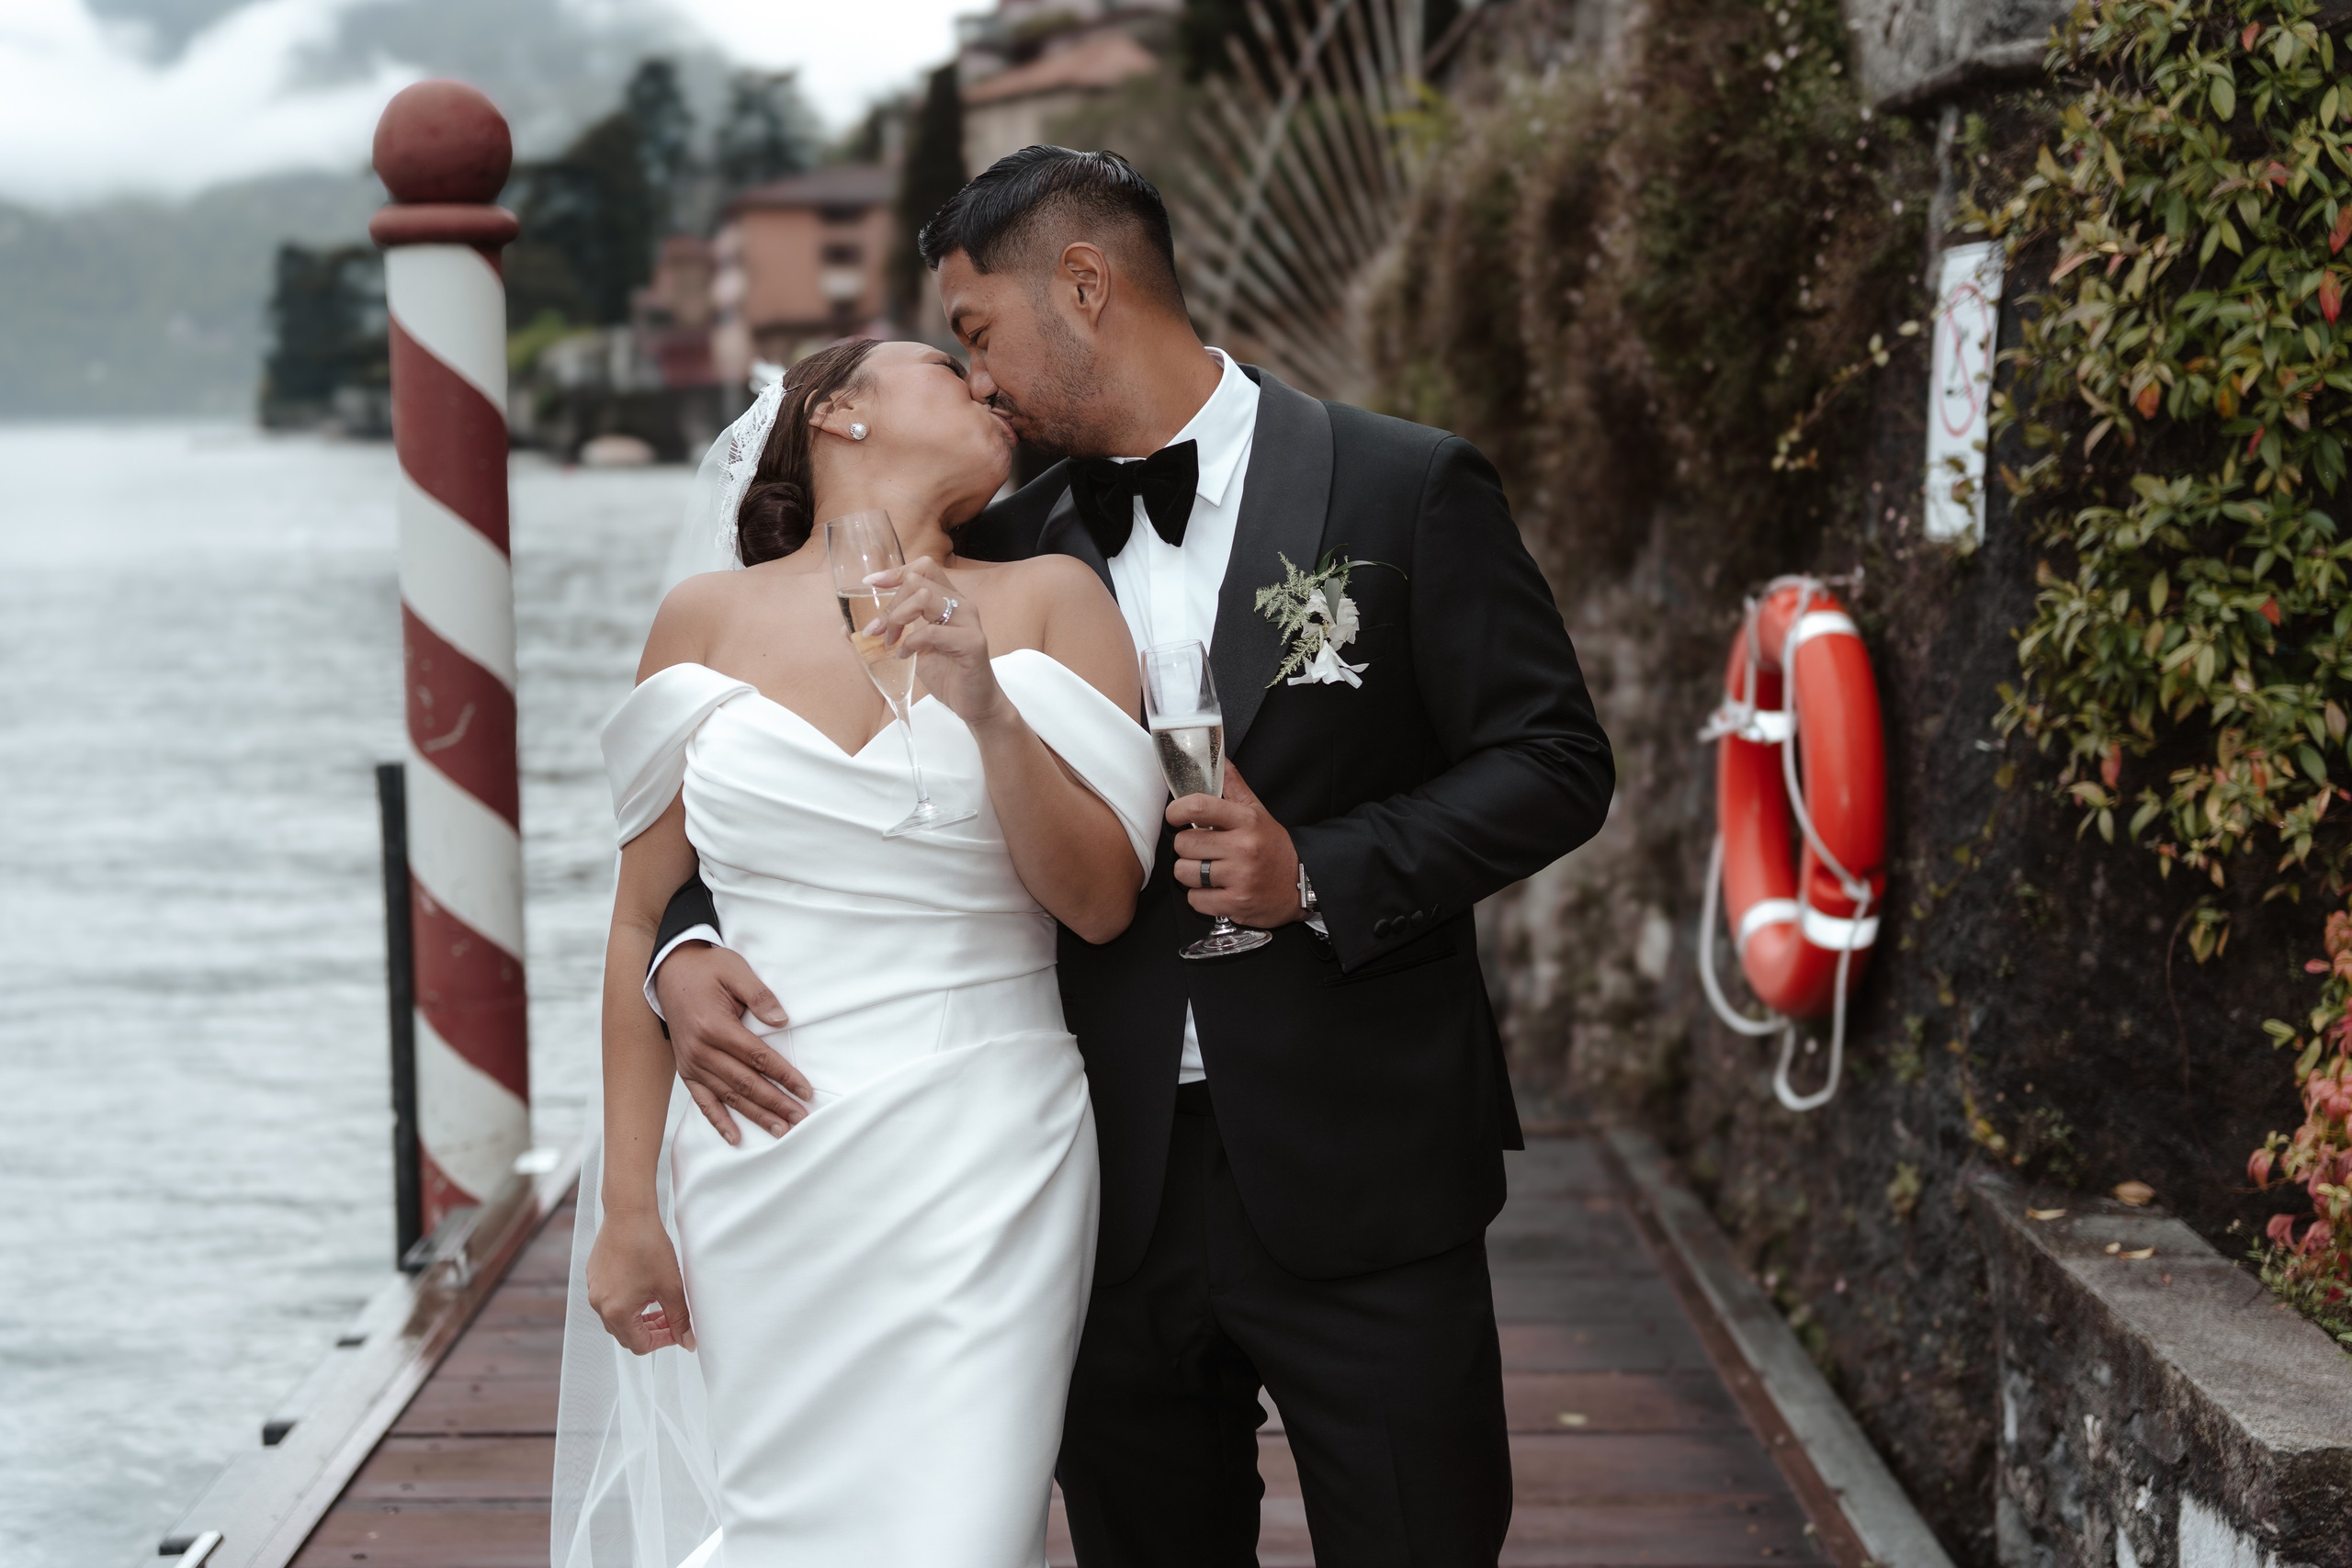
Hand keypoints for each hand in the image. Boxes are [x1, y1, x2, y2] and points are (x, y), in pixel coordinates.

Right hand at [586, 1207, 695, 1353]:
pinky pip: (609, 1300)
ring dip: (639, 1318)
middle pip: (626, 1335)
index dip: (663, 1341)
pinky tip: (644, 1287)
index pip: (640, 1345)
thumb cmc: (647, 1246)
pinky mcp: (593, 1277)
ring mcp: (593, 1290)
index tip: (678, 1330)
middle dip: (651, 1331)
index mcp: (616, 1312)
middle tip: (671, 1317)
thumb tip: (688, 1340)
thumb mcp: (671, 1286)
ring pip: (617, 1318)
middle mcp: (599, 1305)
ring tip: (660, 1302)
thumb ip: (680, 1318)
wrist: (628, 1213)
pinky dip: (627, 1302)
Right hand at [655, 941, 814, 1144]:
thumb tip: (782, 1021)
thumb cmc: (708, 969)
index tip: (805, 1091)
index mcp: (716, 1026)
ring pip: (728, 1096)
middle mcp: (701, 1050)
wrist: (669, 972)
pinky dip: (718, 1121)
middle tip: (801, 1119)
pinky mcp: (686, 1070)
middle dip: (776, 1103)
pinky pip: (702, 1101)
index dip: (784, 1076)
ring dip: (755, 1116)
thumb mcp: (736, 970)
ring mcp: (692, 1063)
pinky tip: (735, 1137)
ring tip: (780, 1131)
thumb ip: (760, 995)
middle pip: (746, 1083)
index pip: (758, 1057)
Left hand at [865, 557, 1008, 729]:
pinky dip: (910, 643)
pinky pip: (932, 632)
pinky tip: (905, 656)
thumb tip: (845, 629)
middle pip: (919, 581)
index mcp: (949, 600)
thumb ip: (887, 635)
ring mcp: (969, 622)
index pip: (924, 568)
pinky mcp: (972, 643)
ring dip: (898, 618)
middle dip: (890, 604)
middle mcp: (962, 605)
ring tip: (890, 642)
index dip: (895, 572)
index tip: (870, 584)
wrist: (974, 703)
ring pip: (925, 597)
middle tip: (876, 630)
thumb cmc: (946, 674)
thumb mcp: (910, 650)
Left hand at [1170, 763, 1306, 928]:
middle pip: (1184, 843)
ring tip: (1208, 871)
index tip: (1175, 816)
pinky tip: (1215, 890)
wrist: (1302, 884)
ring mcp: (1239, 877)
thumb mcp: (1258, 812)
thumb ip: (1233, 786)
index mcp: (1246, 821)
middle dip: (1187, 847)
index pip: (1198, 807)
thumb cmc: (1273, 847)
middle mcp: (1243, 848)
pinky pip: (1195, 899)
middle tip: (1202, 849)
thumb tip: (1218, 758)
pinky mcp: (1236, 904)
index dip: (1176, 811)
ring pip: (1184, 873)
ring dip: (1190, 873)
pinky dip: (1200, 897)